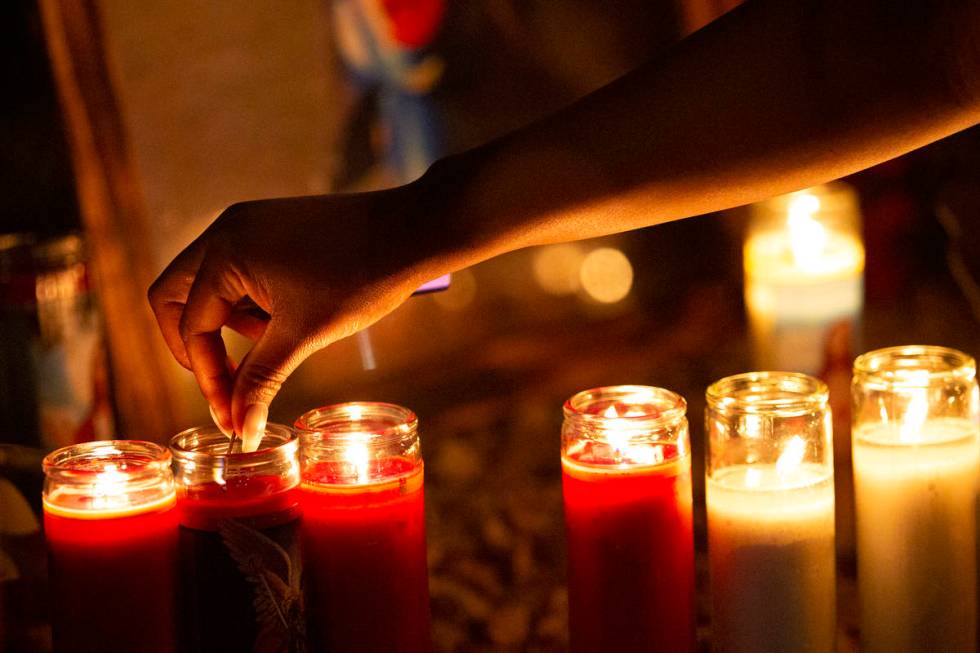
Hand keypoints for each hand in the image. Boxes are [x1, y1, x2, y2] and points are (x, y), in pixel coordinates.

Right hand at [148, 182, 442, 443]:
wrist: (412, 232)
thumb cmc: (360, 278)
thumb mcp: (304, 336)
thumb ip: (262, 382)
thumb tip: (240, 433)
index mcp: (225, 252)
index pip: (191, 326)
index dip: (209, 377)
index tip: (232, 416)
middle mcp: (226, 229)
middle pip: (174, 296)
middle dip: (195, 344)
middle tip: (227, 380)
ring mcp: (247, 223)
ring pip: (207, 284)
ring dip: (227, 324)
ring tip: (276, 340)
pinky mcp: (270, 225)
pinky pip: (236, 269)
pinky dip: (249, 303)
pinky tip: (288, 318)